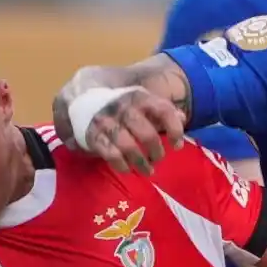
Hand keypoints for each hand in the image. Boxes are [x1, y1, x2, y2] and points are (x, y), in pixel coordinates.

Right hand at [52, 70, 185, 174]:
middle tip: (158, 159)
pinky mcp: (94, 136)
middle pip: (147, 134)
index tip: (177, 145)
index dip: (174, 129)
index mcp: (139, 96)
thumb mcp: (142, 101)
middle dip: (156, 151)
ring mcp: (107, 122)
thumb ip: (163, 110)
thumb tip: (183, 119)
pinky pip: (111, 154)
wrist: (83, 96)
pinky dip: (122, 165)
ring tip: (147, 171)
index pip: (163, 110)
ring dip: (141, 162)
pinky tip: (127, 170)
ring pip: (129, 147)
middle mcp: (123, 108)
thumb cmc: (121, 104)